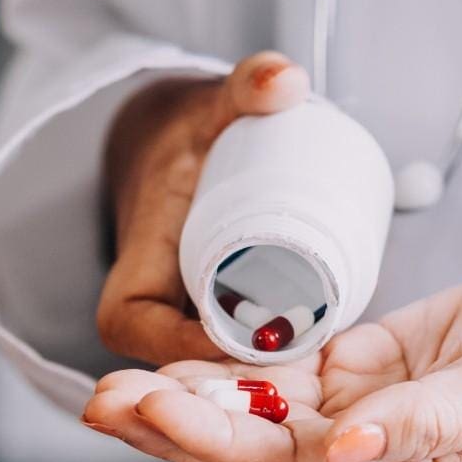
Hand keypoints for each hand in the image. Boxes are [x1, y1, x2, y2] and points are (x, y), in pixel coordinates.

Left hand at [82, 269, 461, 461]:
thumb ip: (426, 424)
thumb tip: (342, 447)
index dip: (219, 438)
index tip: (156, 408)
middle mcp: (362, 452)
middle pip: (251, 446)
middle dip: (175, 427)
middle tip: (102, 400)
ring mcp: (353, 411)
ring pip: (253, 412)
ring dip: (187, 399)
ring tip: (117, 384)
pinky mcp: (352, 371)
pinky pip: (278, 374)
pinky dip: (227, 367)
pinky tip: (178, 358)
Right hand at [97, 51, 309, 364]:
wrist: (178, 153)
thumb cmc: (188, 135)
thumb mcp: (210, 109)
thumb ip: (245, 85)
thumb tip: (284, 79)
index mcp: (131, 278)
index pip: (139, 328)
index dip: (189, 343)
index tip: (254, 334)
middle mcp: (152, 319)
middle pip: (192, 365)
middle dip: (248, 371)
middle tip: (317, 346)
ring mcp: (187, 334)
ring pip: (221, 373)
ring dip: (265, 382)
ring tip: (330, 360)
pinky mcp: (216, 339)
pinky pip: (240, 366)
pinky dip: (274, 375)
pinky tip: (325, 376)